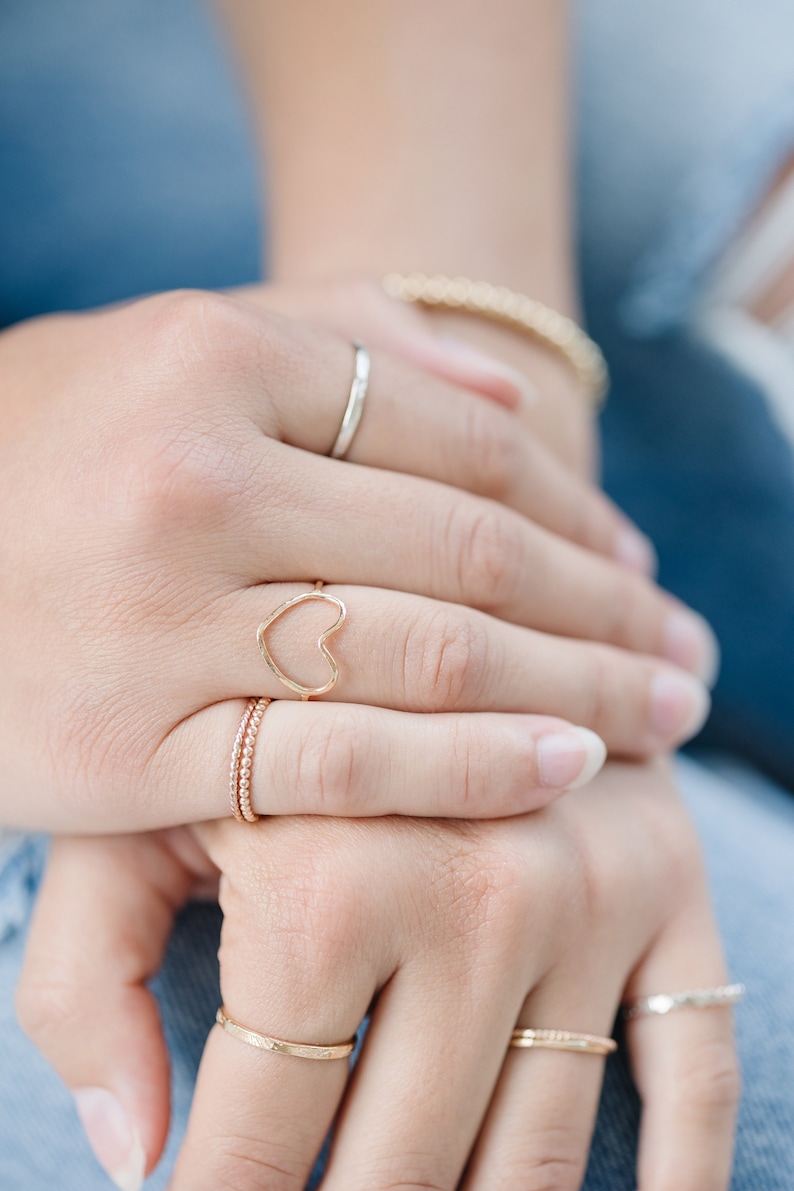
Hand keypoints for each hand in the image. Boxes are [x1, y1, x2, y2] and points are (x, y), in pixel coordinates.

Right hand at [0, 290, 714, 831]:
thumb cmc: (42, 453)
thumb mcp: (163, 348)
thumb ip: (327, 334)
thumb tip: (497, 375)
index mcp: (213, 359)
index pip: (466, 440)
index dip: (581, 508)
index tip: (638, 565)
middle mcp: (198, 479)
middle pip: (475, 550)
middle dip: (609, 610)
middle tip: (688, 654)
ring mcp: (168, 619)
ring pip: (433, 653)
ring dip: (577, 689)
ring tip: (660, 715)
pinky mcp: (135, 749)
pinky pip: (343, 760)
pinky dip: (469, 767)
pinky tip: (561, 769)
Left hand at [18, 761, 739, 1189]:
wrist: (417, 591)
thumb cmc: (252, 716)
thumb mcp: (135, 817)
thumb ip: (89, 975)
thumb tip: (129, 1154)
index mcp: (324, 890)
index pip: (258, 1140)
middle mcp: (475, 901)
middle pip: (401, 1168)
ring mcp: (589, 899)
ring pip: (540, 1157)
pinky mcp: (672, 887)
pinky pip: (695, 1075)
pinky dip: (681, 1178)